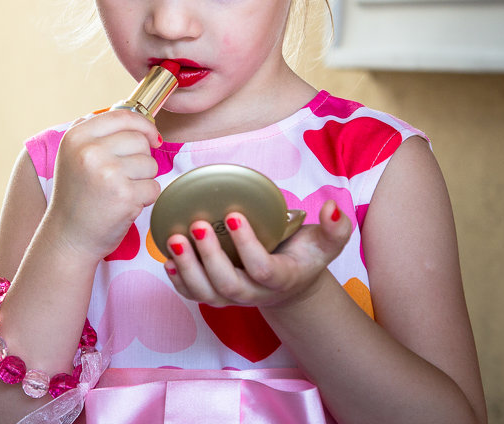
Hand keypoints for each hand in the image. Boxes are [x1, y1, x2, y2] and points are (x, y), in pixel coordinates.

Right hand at [39, 109, 162, 262]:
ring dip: (144, 179)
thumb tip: (134, 116)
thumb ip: (96, 131)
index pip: (123, 117)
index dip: (144, 125)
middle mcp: (90, 151)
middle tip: (125, 175)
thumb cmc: (76, 195)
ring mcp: (108, 173)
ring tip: (122, 190)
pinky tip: (125, 204)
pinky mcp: (125, 196)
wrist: (68, 236)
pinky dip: (145, 197)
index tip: (151, 137)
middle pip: (140, 140)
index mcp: (76, 137)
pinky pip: (154, 187)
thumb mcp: (72, 155)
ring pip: (150, 164)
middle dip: (141, 157)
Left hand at [164, 200, 352, 308]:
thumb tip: (332, 208)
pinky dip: (178, 280)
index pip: (263, 269)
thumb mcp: (325, 243)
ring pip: (206, 294)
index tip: (233, 216)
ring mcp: (232, 297)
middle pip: (229, 285)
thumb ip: (335, 228)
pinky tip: (168, 258)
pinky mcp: (215, 294)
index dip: (247, 246)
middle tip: (198, 225)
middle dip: (210, 257)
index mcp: (281, 278)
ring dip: (187, 268)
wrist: (289, 282)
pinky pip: (193, 295)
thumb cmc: (303, 255)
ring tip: (176, 239)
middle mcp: (254, 293)